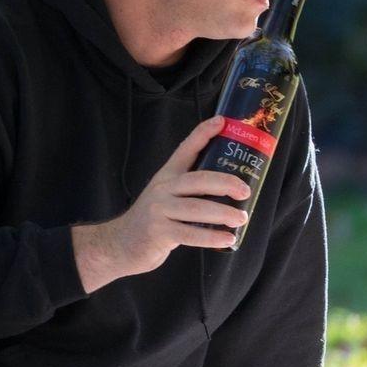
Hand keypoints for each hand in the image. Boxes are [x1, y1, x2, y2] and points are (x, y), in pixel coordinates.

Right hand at [73, 117, 251, 291]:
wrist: (120, 244)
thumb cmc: (153, 220)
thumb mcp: (167, 197)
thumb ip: (190, 191)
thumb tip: (231, 189)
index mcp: (167, 176)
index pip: (185, 149)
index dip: (203, 134)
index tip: (222, 121)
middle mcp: (162, 189)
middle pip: (197, 180)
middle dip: (225, 183)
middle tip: (245, 191)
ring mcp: (158, 210)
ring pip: (196, 209)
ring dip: (223, 214)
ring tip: (242, 218)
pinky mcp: (157, 233)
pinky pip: (190, 234)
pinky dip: (212, 237)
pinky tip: (227, 239)